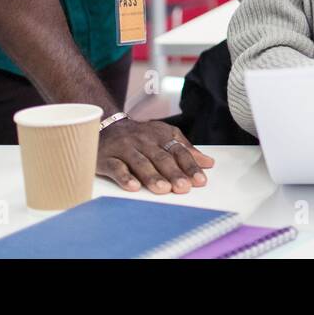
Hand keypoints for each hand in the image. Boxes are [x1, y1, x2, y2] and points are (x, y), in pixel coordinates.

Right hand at [98, 117, 214, 193]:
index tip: (200, 181)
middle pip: (161, 158)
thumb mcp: (164, 136)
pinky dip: (125, 177)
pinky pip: (116, 167)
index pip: (178, 151)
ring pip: (140, 163)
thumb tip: (208, 163)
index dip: (190, 166)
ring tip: (163, 189)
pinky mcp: (106, 157)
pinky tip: (133, 187)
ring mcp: (125, 148)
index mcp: (161, 136)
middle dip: (173, 173)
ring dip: (152, 176)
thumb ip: (185, 149)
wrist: (105, 125)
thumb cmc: (140, 135)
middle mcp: (144, 141)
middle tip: (183, 187)